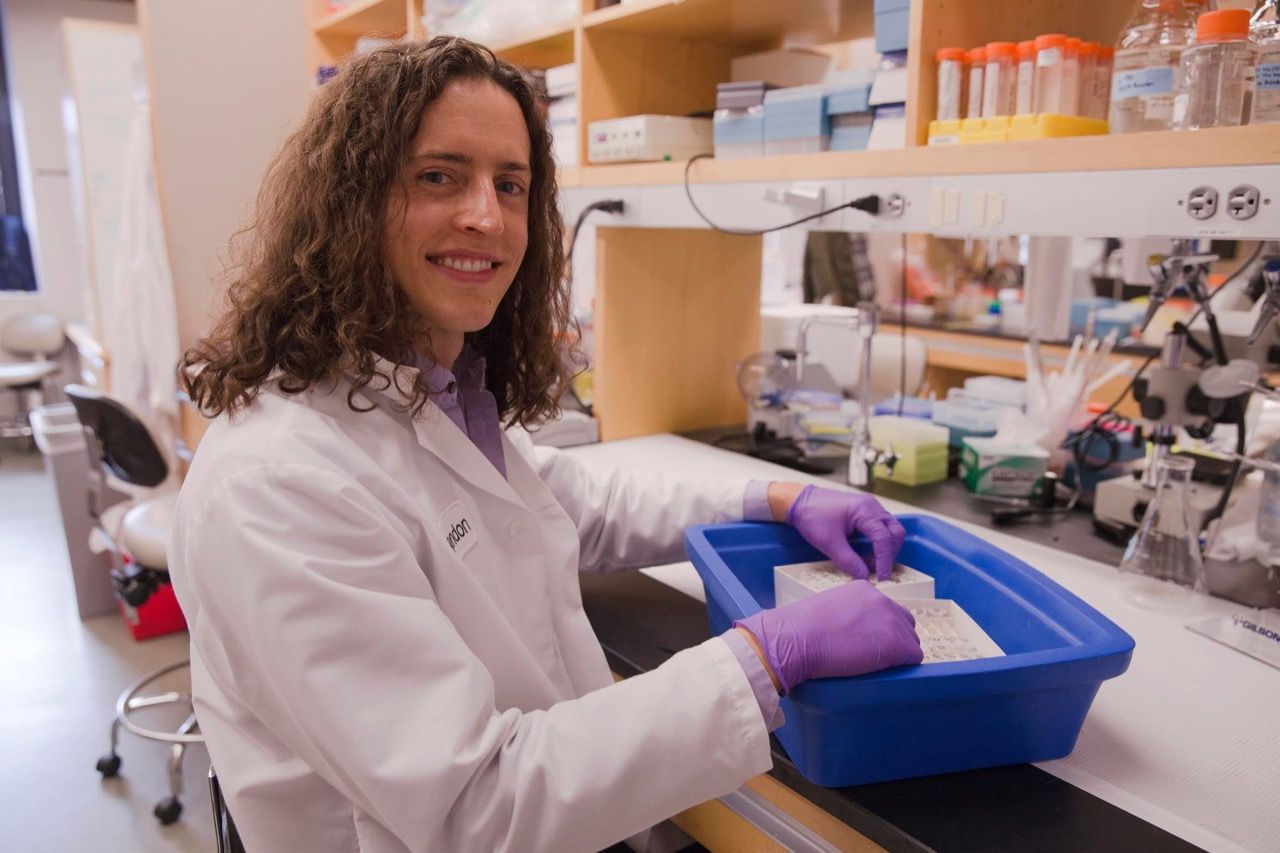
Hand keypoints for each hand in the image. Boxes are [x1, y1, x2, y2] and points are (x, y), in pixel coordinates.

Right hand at [735, 580, 922, 692]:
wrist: (796, 638)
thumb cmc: (800, 627)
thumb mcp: (828, 609)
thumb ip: (847, 613)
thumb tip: (853, 631)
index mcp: (864, 589)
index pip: (886, 610)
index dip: (880, 628)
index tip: (868, 640)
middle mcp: (882, 599)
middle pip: (904, 623)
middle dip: (895, 639)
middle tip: (873, 654)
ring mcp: (891, 620)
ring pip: (911, 641)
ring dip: (898, 653)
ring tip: (875, 664)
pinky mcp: (896, 644)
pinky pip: (914, 657)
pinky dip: (903, 666)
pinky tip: (883, 670)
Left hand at [786, 484, 905, 579]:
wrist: (798, 501)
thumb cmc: (811, 515)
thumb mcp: (829, 542)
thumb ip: (848, 560)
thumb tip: (864, 576)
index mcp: (864, 510)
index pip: (884, 538)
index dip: (885, 560)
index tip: (881, 577)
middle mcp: (872, 506)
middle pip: (895, 532)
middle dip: (890, 553)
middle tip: (879, 571)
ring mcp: (869, 508)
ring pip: (890, 530)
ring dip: (885, 549)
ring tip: (869, 564)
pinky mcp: (864, 512)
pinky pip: (880, 528)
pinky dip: (878, 543)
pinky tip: (867, 554)